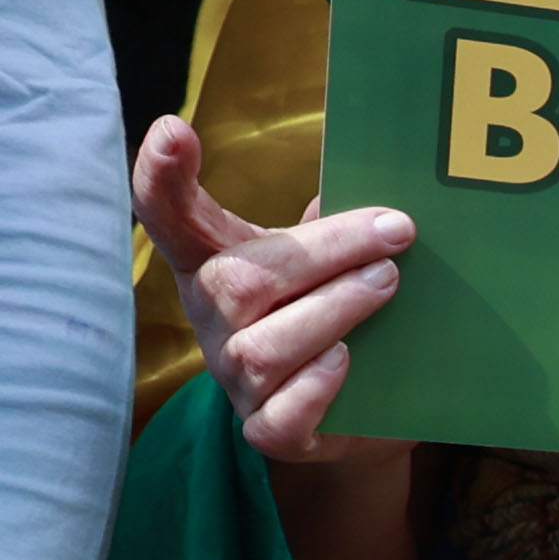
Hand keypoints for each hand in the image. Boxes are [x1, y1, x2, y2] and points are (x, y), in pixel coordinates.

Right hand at [144, 120, 408, 462]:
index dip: (163, 176)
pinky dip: (317, 386)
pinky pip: (281, 414)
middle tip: (394, 232)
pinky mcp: (271, 430)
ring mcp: (236, 378)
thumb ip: (332, 222)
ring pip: (264, 348)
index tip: (174, 129)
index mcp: (216, 262)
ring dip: (333, 310)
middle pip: (240, 281)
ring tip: (385, 284)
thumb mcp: (329, 261)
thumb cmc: (337, 312)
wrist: (359, 413)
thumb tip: (368, 188)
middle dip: (324, 251)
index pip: (171, 216)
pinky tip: (347, 360)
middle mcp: (212, 320)